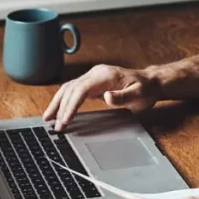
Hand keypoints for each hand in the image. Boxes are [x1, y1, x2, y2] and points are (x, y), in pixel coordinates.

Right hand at [43, 64, 159, 130]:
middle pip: (72, 88)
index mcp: (106, 75)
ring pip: (69, 88)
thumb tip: (107, 97)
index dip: (71, 104)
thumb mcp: (140, 95)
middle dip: (61, 107)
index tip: (65, 120)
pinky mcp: (92, 82)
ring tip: (48, 118)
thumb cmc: (146, 89)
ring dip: (58, 102)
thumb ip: (123, 97)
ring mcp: (93, 76)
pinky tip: (58, 110)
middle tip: (55, 126)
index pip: (82, 88)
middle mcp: (97, 73)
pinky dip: (64, 100)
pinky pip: (74, 90)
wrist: (151, 82)